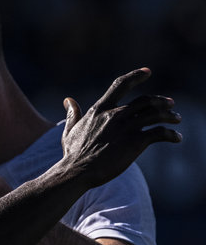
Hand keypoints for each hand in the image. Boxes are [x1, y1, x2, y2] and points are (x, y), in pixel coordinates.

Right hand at [61, 68, 181, 187]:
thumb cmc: (73, 154)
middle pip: (146, 100)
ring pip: (156, 114)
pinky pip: (160, 133)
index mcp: (100, 110)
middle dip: (161, 101)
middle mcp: (115, 114)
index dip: (136, 76)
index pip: (120, 85)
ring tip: (176, 120)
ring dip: (170, 116)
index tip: (147, 72)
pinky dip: (171, 134)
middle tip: (170, 104)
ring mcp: (126, 127)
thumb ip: (72, 114)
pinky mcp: (135, 142)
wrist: (77, 171)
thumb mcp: (70, 131)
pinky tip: (176, 138)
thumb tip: (68, 100)